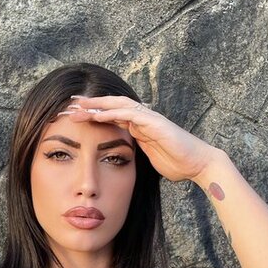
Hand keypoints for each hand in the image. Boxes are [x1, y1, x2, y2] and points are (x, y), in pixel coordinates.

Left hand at [58, 94, 220, 183]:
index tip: (75, 114)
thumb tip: (121, 159)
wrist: (198, 164)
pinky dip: (113, 113)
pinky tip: (98, 115)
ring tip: (78, 106)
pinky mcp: (155, 124)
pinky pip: (131, 115)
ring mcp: (149, 119)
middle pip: (112, 105)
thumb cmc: (177, 163)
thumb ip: (135, 153)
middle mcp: (143, 119)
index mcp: (139, 127)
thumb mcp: (148, 158)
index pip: (112, 114)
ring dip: (97, 105)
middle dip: (91, 104)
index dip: (94, 112)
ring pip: (118, 106)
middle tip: (70, 103)